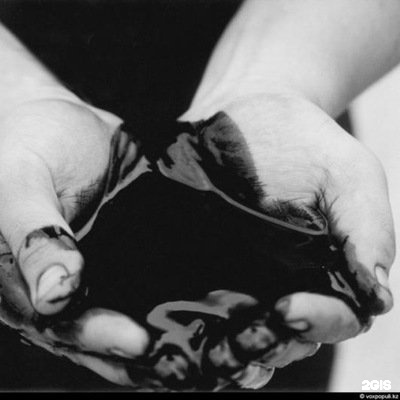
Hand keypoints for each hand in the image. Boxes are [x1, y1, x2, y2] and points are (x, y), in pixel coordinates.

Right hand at [0, 98, 148, 384]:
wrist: (60, 121)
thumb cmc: (31, 141)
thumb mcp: (21, 179)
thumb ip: (33, 233)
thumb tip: (54, 296)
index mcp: (13, 273)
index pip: (52, 320)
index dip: (94, 336)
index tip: (138, 342)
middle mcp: (42, 284)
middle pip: (83, 332)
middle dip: (125, 350)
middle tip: (172, 360)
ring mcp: (76, 272)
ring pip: (105, 318)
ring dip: (139, 344)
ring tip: (184, 359)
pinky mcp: (105, 257)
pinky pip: (124, 288)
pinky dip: (148, 309)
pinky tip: (175, 321)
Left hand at [182, 92, 394, 369]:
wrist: (250, 112)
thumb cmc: (303, 142)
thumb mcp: (348, 174)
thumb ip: (367, 229)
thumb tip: (378, 296)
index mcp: (333, 267)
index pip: (338, 316)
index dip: (320, 322)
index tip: (291, 309)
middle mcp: (292, 280)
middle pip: (290, 335)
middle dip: (273, 344)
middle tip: (247, 342)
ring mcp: (250, 275)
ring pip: (250, 329)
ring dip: (237, 348)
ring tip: (217, 353)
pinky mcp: (211, 263)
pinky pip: (210, 303)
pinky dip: (204, 325)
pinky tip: (188, 333)